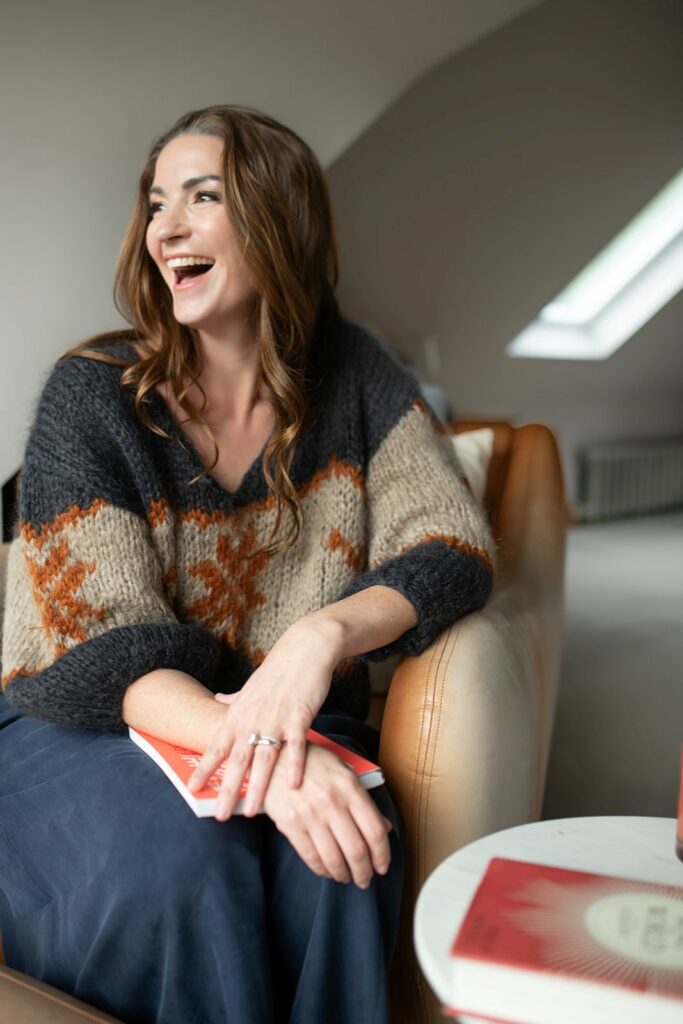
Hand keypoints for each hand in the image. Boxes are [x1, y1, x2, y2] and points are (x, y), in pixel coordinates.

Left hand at [188, 615, 342, 819]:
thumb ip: (235, 699)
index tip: (192, 789)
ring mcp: (276, 718)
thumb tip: (218, 699)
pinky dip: (294, 766)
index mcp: (239, 713)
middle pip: (238, 760)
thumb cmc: (278, 670)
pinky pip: (296, 746)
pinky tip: (292, 786)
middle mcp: (253, 718)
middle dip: (228, 789)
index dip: (205, 768)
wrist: (304, 649)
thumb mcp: (251, 686)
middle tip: (221, 814)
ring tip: (253, 811)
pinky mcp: (299, 716)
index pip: (217, 746)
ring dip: (258, 786)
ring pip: (264, 758)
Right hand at [263, 741, 392, 887]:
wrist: (274, 756)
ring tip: (347, 878)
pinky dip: (322, 870)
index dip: (382, 855)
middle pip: (356, 850)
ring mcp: (310, 815)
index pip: (374, 831)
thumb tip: (385, 827)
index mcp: (350, 788)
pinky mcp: (290, 824)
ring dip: (344, 875)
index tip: (383, 867)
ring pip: (334, 858)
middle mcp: (332, 803)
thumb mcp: (343, 772)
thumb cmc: (313, 762)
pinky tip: (327, 872)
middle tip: (365, 880)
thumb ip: (364, 801)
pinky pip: (311, 857)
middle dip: (364, 872)